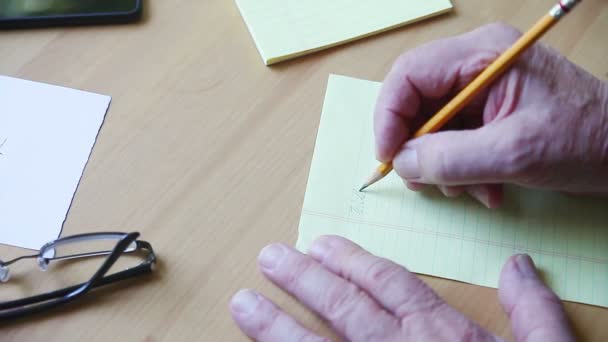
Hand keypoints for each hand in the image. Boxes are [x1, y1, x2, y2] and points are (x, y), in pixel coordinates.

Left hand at [230, 236, 573, 340]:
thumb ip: (531, 310)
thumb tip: (518, 264)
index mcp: (441, 333)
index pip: (385, 282)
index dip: (349, 259)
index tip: (319, 244)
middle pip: (341, 306)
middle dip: (301, 279)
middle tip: (269, 257)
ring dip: (276, 325)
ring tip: (243, 304)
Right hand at [374, 23, 607, 207]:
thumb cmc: (586, 139)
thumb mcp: (515, 152)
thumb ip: (451, 158)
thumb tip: (401, 162)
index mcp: (483, 54)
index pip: (409, 75)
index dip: (389, 117)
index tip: (388, 158)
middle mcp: (477, 63)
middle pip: (416, 101)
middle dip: (418, 147)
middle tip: (426, 182)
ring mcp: (482, 87)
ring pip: (432, 125)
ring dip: (443, 165)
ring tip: (471, 190)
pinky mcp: (489, 111)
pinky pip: (453, 138)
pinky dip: (461, 168)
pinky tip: (488, 188)